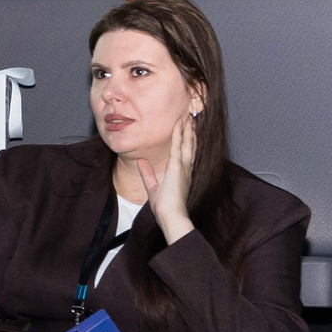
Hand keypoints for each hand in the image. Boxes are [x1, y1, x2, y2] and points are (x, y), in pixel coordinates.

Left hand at [135, 111, 198, 242]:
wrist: (170, 215)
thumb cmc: (164, 206)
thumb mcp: (152, 187)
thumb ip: (147, 173)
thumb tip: (141, 162)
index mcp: (181, 173)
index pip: (184, 152)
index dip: (186, 140)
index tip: (186, 129)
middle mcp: (185, 168)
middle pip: (189, 145)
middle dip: (190, 131)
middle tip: (190, 118)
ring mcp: (183, 167)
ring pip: (187, 143)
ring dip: (187, 129)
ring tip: (188, 117)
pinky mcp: (177, 167)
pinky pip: (177, 147)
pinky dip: (179, 135)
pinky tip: (179, 125)